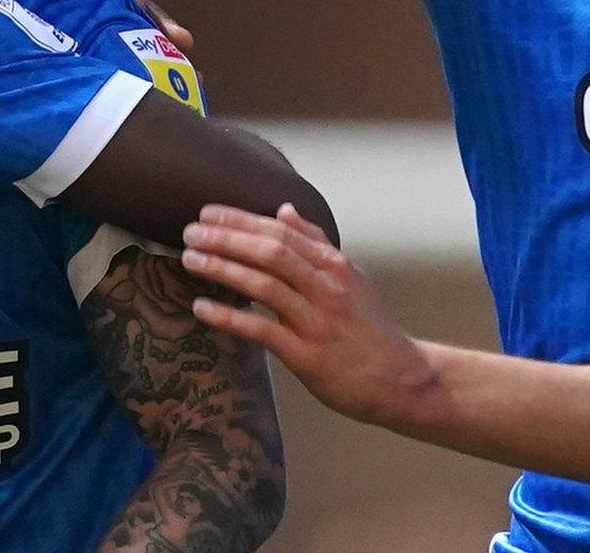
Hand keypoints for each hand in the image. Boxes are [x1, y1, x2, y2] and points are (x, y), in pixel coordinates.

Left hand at [182, 204, 433, 426]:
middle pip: (270, 251)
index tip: (208, 212)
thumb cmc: (370, 329)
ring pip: (264, 284)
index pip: (282, 232)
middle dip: (226, 237)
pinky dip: (228, 317)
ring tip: (189, 259)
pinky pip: (261, 330)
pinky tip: (201, 307)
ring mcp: (317, 321)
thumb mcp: (352, 278)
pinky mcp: (307, 355)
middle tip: (190, 230)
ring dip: (222, 268)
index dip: (242, 219)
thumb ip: (317, 243)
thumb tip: (284, 210)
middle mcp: (327, 287)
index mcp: (335, 266)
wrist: (400, 379)